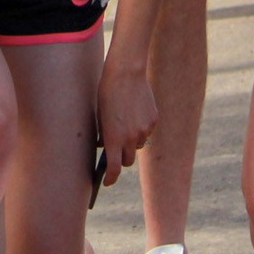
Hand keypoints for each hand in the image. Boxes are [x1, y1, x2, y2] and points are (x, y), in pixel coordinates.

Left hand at [95, 59, 156, 187]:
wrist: (126, 72)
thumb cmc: (107, 92)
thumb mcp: (100, 114)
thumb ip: (104, 133)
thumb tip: (106, 146)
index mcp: (113, 138)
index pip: (114, 168)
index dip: (111, 178)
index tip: (107, 181)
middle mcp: (130, 138)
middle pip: (128, 160)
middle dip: (121, 158)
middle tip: (116, 151)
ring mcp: (144, 130)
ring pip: (138, 145)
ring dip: (132, 141)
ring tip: (125, 124)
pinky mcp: (153, 121)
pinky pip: (146, 131)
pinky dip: (140, 127)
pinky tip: (134, 112)